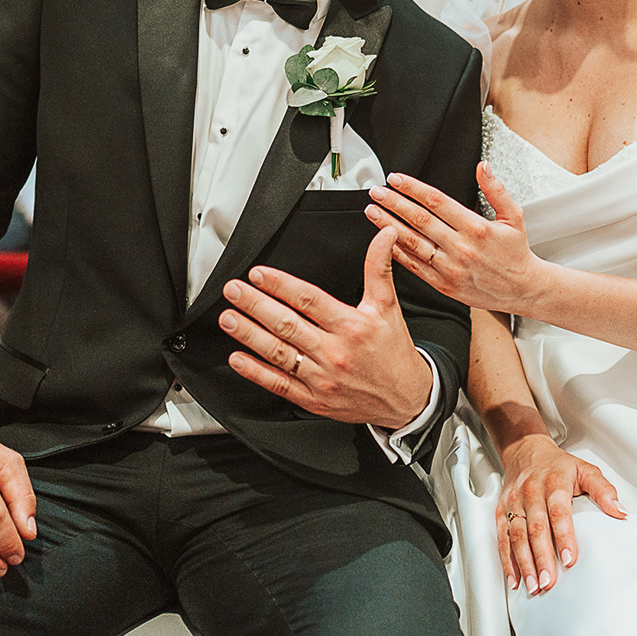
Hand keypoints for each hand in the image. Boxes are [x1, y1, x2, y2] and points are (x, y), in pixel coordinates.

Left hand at [221, 227, 432, 428]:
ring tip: (228, 318)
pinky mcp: (314, 399)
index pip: (309, 300)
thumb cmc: (394, 352)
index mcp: (352, 326)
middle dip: (255, 305)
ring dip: (249, 334)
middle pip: (287, 324)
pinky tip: (238, 358)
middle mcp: (335, 352)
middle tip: (234, 290)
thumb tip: (384, 236)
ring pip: (278, 353)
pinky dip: (256, 372)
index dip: (281, 285)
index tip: (259, 274)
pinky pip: (280, 384)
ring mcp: (322, 378)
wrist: (408, 399)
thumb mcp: (389, 307)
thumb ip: (379, 269)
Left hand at [366, 164, 549, 314]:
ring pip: (413, 243)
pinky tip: (384, 240)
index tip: (396, 179)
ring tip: (373, 211)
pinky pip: (415, 267)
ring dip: (388, 225)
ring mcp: (450, 268)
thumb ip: (496, 190)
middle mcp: (461, 248)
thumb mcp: (514, 216)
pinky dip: (397, 252)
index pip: (436, 201)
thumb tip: (483, 166)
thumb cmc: (516, 253)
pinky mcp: (444, 285)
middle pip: (419, 220)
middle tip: (376, 191)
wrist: (522, 289)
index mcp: (476, 228)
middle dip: (394, 203)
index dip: (412, 188)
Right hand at [497, 434, 625, 594]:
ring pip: (517, 536)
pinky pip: (502, 538)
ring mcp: (514, 503)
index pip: (558, 512)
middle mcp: (531, 493)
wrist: (526, 450)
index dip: (564, 536)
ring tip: (534, 585)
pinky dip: (507, 561)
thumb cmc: (557, 465)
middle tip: (548, 581)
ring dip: (524, 563)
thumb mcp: (585, 470)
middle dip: (541, 558)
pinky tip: (514, 578)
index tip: (570, 559)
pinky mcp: (502, 511)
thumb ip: (603, 490)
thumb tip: (620, 511)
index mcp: (554, 483)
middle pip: (535, 529)